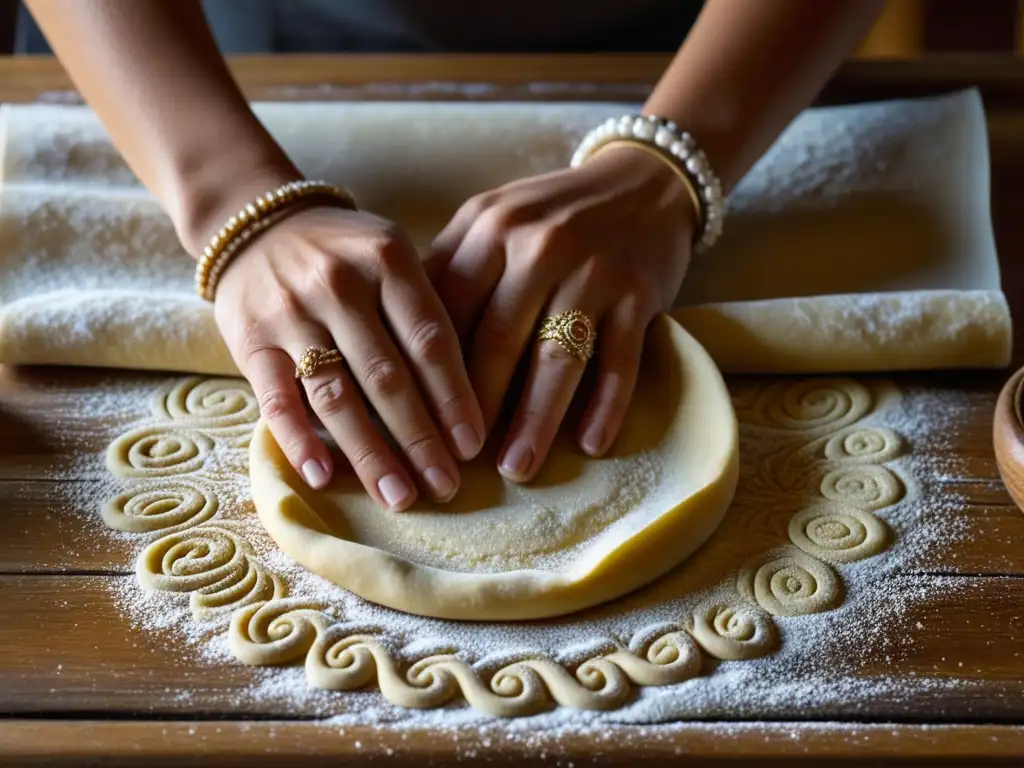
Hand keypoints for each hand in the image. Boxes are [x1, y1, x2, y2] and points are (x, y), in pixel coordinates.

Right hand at [214, 205, 485, 509]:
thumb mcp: (394, 259)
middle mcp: (340, 285)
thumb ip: (427, 312)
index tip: (472, 446)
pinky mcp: (250, 341)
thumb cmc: (347, 257)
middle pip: (388, 377)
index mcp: (388, 261)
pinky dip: (299, 441)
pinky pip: (276, 399)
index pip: (431, 341)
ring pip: (337, 395)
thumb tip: (473, 396)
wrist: (257, 226)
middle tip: (446, 487)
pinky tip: (323, 478)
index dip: (454, 398)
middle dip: (421, 439)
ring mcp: (291, 313)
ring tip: (398, 496)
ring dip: (370, 452)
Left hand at [429, 145, 697, 481]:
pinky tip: (590, 444)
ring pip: (556, 359)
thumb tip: (395, 341)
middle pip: (497, 341)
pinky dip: (605, 405)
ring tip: (516, 468)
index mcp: (489, 228)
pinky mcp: (639, 294)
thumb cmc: (551, 214)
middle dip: (474, 409)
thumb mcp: (492, 220)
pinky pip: (619, 361)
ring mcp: (594, 270)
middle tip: (457, 463)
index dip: (428, 374)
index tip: (414, 425)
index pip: (448, 311)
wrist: (643, 182)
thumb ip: (449, 268)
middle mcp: (539, 246)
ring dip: (535, 421)